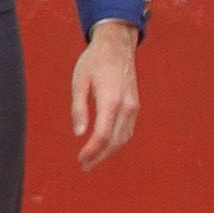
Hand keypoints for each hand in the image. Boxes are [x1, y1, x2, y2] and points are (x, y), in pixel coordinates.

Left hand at [70, 22, 139, 171]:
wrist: (117, 45)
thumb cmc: (94, 61)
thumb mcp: (79, 81)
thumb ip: (79, 108)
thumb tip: (79, 134)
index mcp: (110, 99)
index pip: (102, 134)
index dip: (91, 151)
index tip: (80, 159)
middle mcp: (125, 105)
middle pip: (114, 140)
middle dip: (99, 156)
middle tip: (84, 167)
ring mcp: (133, 106)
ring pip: (123, 138)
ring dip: (108, 152)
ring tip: (92, 160)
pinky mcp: (135, 105)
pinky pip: (127, 130)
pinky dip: (117, 142)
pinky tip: (105, 146)